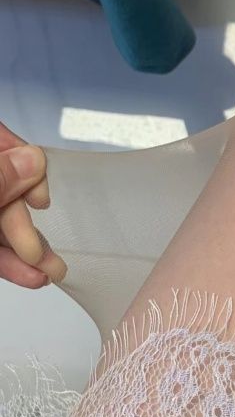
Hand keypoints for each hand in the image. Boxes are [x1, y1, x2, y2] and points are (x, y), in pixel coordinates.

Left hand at [0, 122, 66, 287]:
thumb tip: (31, 162)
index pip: (2, 141)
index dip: (25, 164)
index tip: (38, 197)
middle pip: (7, 189)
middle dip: (26, 226)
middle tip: (39, 253)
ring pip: (1, 222)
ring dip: (25, 250)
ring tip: (48, 272)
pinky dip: (7, 261)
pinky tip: (29, 275)